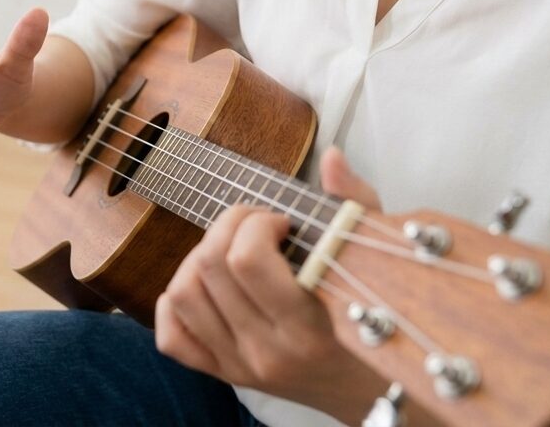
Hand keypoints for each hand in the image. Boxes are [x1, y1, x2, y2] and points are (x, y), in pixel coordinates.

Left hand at [155, 148, 386, 422]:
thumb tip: (330, 157)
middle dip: (230, 225)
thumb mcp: (377, 261)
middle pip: (209, 265)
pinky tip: (209, 287)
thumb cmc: (377, 319)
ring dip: (201, 257)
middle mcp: (268, 351)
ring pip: (183, 292)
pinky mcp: (223, 373)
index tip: (281, 221)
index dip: (257, 223)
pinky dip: (177, 302)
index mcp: (308, 327)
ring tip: (234, 252)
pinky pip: (172, 336)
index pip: (248, 259)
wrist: (372, 392)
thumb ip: (354, 205)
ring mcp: (240, 365)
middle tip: (258, 225)